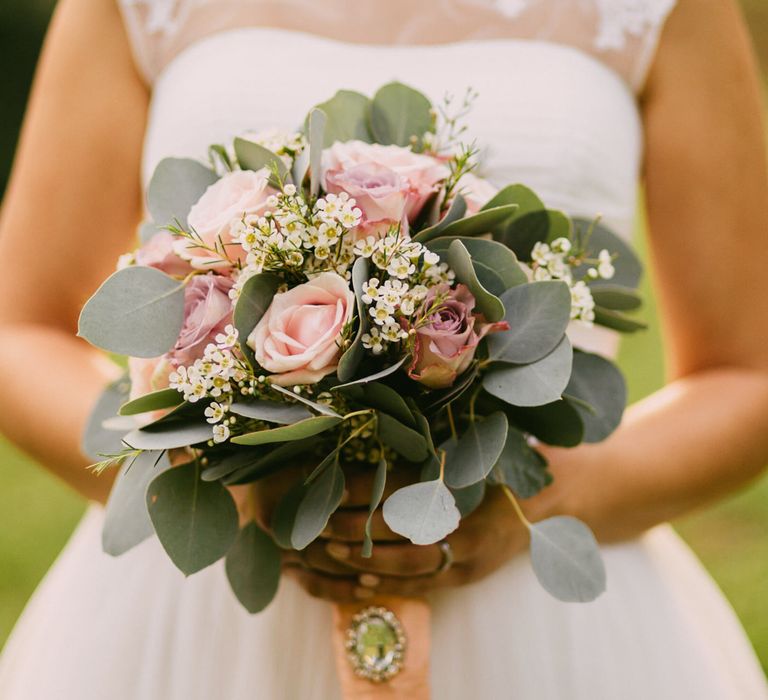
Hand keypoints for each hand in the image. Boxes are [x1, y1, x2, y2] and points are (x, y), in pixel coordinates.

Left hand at [249, 461, 531, 602]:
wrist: (549, 503)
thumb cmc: (504, 466)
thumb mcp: (472, 449)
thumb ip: (429, 447)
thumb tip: (373, 428)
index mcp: (464, 484)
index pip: (402, 490)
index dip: (364, 491)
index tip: (331, 487)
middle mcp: (466, 523)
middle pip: (400, 530)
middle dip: (356, 528)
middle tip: (320, 524)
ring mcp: (469, 555)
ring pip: (409, 563)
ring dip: (367, 558)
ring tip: (331, 551)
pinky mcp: (468, 575)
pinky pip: (424, 584)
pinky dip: (391, 583)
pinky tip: (361, 578)